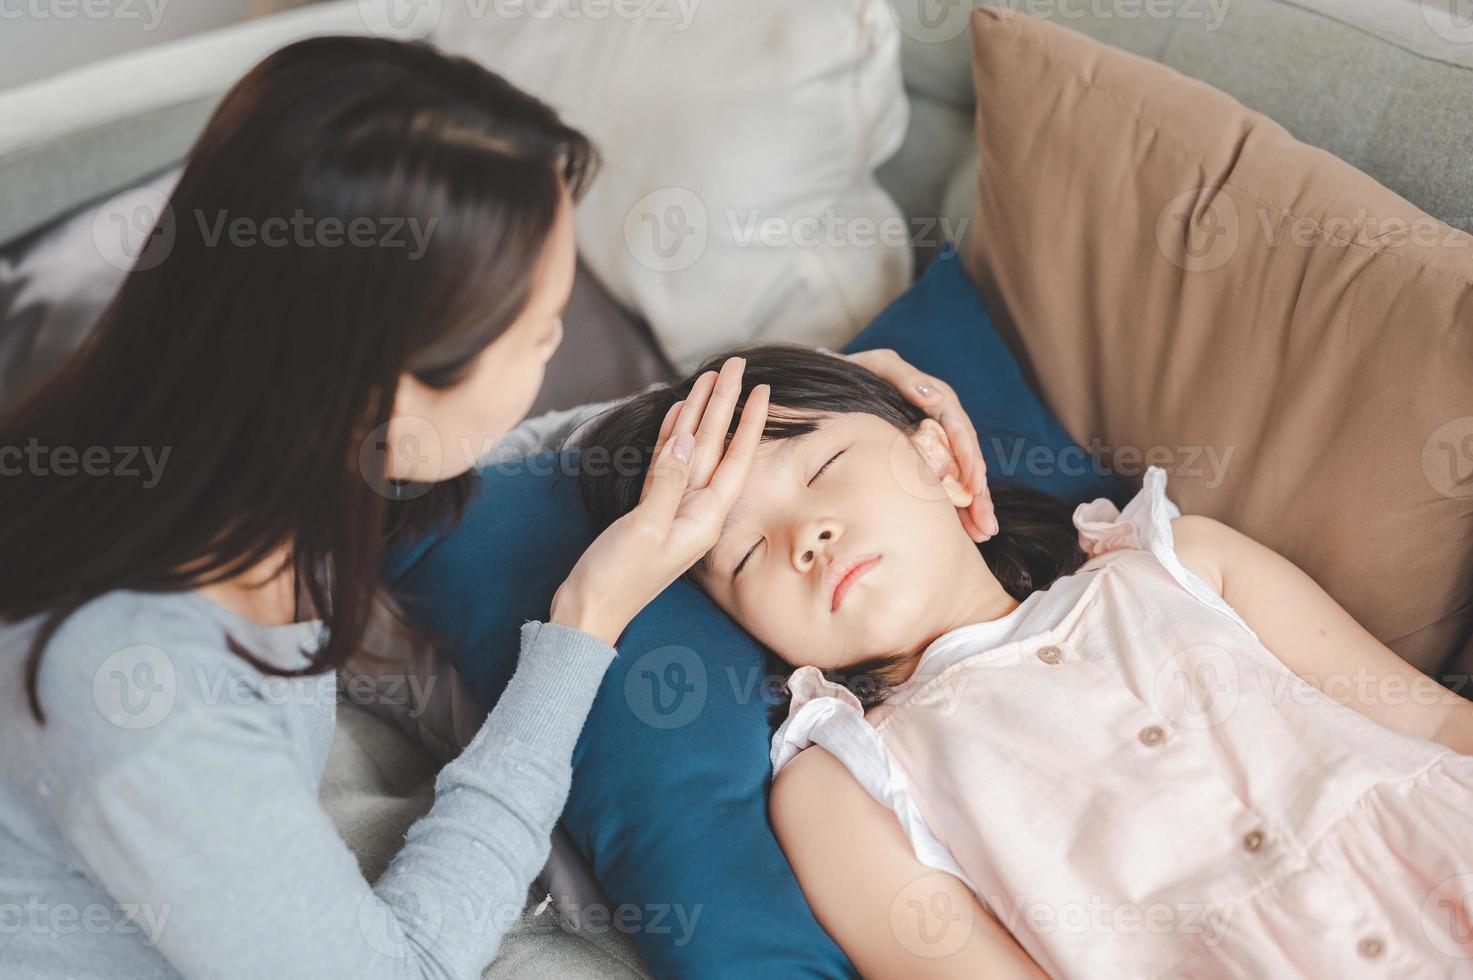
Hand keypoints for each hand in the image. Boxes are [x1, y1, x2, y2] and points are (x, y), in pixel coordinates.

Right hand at [551, 357, 769, 645]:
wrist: (587, 614)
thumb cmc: (616, 580)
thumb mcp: (646, 529)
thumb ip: (669, 482)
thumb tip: (689, 439)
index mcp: (704, 519)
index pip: (734, 459)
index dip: (747, 422)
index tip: (760, 388)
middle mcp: (695, 512)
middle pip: (716, 448)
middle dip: (725, 405)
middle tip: (735, 365)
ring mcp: (672, 510)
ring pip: (692, 451)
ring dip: (700, 414)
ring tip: (710, 378)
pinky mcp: (649, 511)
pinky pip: (667, 465)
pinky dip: (673, 438)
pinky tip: (679, 414)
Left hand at [827, 347, 996, 540]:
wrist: (830, 388)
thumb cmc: (856, 373)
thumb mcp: (880, 367)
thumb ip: (906, 378)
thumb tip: (934, 399)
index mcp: (935, 401)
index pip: (960, 431)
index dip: (970, 458)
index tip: (975, 484)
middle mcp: (939, 425)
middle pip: (967, 460)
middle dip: (979, 494)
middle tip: (987, 523)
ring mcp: (931, 444)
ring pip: (959, 477)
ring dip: (974, 506)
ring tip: (983, 533)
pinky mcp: (920, 460)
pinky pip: (942, 484)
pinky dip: (955, 507)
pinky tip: (965, 531)